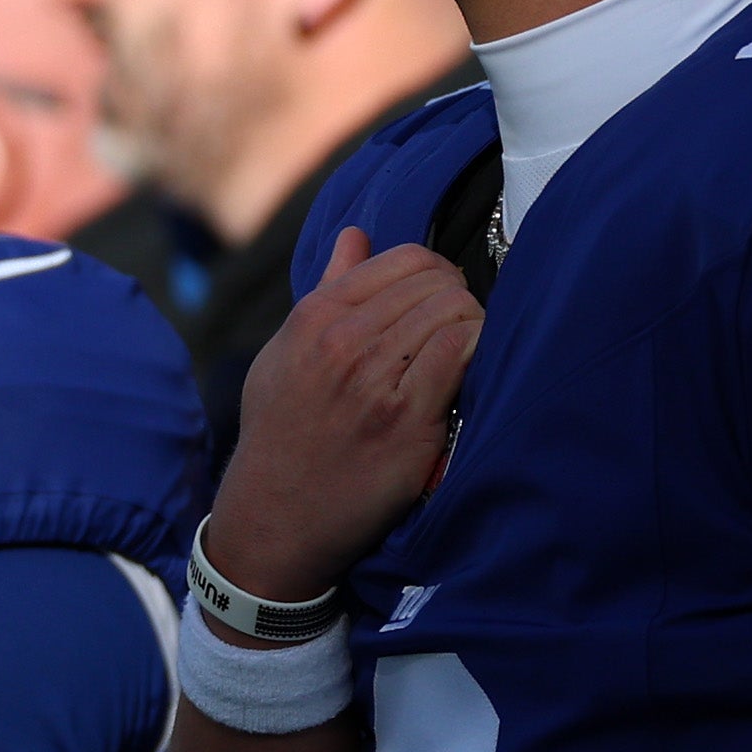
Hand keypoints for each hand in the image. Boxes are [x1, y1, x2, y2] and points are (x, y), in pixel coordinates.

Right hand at [203, 228, 482, 604]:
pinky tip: (470, 368)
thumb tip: (356, 234)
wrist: (274, 516)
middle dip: (457, 297)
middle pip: (436, 283)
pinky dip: (477, 350)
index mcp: (315, 317)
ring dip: (472, 325)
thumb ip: (326, 290)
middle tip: (458, 325)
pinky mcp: (407, 422)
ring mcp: (376, 382)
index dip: (435, 272)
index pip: (404, 259)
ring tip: (464, 349)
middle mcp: (343, 343)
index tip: (441, 296)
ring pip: (454, 311)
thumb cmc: (283, 430)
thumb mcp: (284, 353)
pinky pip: (462, 353)